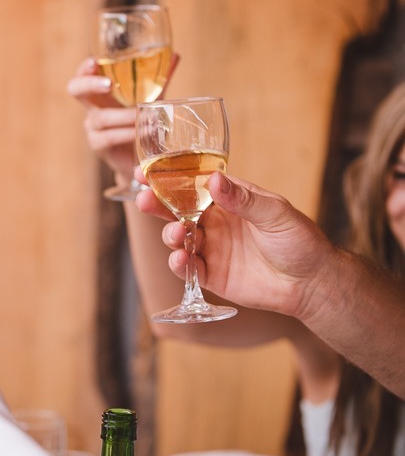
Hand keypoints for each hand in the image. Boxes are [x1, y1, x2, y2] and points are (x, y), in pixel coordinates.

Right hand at [67, 55, 180, 179]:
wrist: (140, 157)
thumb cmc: (142, 122)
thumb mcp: (151, 99)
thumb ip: (160, 80)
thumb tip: (175, 56)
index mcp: (102, 92)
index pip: (84, 74)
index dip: (85, 68)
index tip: (95, 62)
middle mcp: (93, 107)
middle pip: (76, 90)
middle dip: (90, 84)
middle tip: (109, 84)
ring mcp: (92, 127)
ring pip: (101, 117)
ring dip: (125, 116)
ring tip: (147, 117)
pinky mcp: (98, 145)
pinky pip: (109, 136)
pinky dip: (127, 133)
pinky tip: (142, 132)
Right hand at [140, 172, 335, 319]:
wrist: (312, 284)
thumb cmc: (300, 241)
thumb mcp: (276, 214)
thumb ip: (244, 199)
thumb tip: (214, 180)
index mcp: (228, 199)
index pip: (192, 184)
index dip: (168, 177)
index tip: (145, 171)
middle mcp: (214, 221)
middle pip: (176, 210)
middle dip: (157, 204)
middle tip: (143, 199)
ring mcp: (211, 248)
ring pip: (178, 238)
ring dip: (170, 234)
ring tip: (175, 235)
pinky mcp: (211, 274)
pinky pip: (187, 268)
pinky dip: (179, 263)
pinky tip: (180, 259)